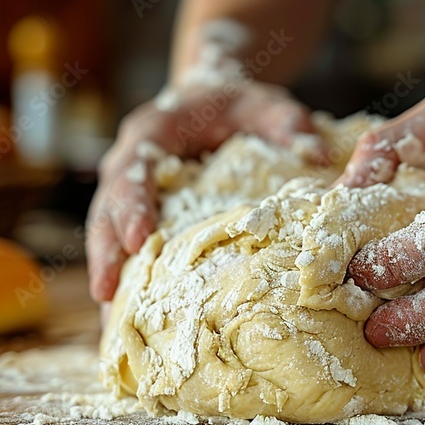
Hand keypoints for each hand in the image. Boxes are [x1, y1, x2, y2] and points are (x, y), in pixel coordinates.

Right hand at [87, 80, 317, 301]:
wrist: (212, 100)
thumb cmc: (237, 104)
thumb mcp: (264, 103)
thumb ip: (288, 123)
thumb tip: (318, 155)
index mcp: (152, 131)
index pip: (133, 168)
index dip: (132, 204)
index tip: (139, 240)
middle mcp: (130, 161)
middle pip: (107, 209)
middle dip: (106, 252)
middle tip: (106, 295)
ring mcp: (129, 190)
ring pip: (107, 233)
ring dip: (108, 274)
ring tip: (108, 324)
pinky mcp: (137, 212)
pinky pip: (123, 246)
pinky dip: (124, 280)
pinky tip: (123, 320)